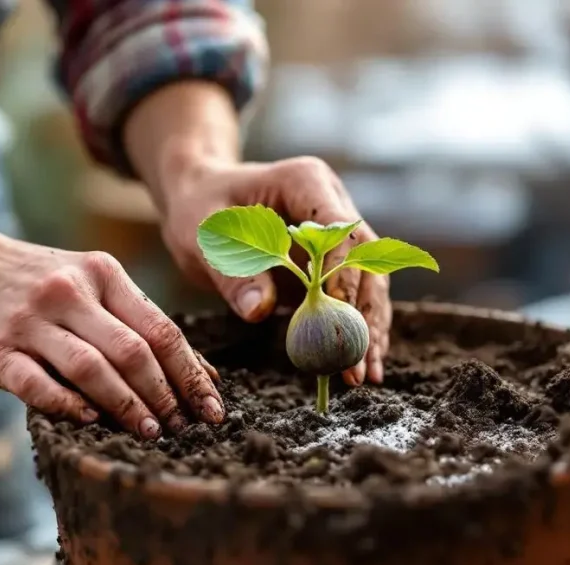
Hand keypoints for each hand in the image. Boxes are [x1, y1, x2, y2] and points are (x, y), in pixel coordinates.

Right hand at [0, 230, 223, 437]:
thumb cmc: (38, 286)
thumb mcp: (93, 286)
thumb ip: (142, 325)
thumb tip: (205, 375)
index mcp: (104, 275)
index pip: (162, 330)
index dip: (192, 375)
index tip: (213, 410)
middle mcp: (70, 292)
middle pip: (132, 351)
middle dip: (164, 396)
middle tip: (182, 429)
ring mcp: (30, 320)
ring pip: (91, 368)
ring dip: (126, 405)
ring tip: (150, 433)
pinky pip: (36, 383)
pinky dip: (67, 404)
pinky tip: (90, 421)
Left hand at [161, 156, 391, 385]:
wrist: (201, 203)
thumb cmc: (198, 210)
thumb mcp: (202, 236)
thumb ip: (232, 272)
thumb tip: (259, 310)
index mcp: (306, 183)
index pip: (340, 229)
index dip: (344, 273)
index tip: (335, 316)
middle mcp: (334, 205)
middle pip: (366, 261)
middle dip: (363, 315)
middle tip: (356, 365)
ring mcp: (340, 237)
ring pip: (371, 283)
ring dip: (370, 331)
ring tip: (365, 376)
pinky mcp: (335, 266)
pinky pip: (356, 300)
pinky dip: (358, 334)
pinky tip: (361, 367)